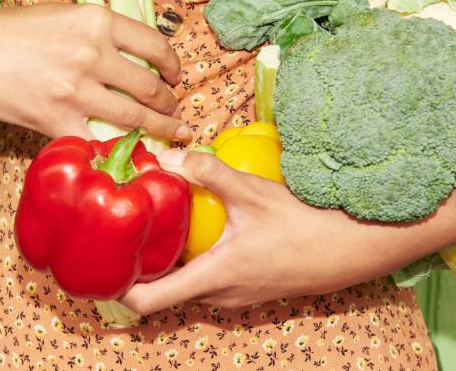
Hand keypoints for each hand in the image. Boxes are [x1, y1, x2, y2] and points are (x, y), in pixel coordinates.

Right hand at [0, 3, 189, 140]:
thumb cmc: (14, 31)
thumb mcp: (65, 15)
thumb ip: (101, 34)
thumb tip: (138, 58)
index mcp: (97, 21)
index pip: (156, 45)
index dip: (173, 65)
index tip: (175, 76)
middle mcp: (91, 53)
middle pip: (150, 87)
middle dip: (169, 104)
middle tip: (174, 112)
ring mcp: (75, 90)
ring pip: (134, 118)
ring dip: (159, 129)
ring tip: (170, 133)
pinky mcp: (56, 119)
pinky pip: (98, 139)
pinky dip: (117, 147)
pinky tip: (129, 150)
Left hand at [120, 150, 423, 313]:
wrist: (356, 248)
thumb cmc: (306, 224)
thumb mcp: (254, 193)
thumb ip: (208, 172)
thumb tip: (169, 154)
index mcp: (213, 278)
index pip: (146, 301)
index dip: (116, 286)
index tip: (100, 260)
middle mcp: (219, 296)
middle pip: (162, 292)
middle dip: (140, 265)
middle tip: (124, 229)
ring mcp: (236, 296)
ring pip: (187, 285)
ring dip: (169, 261)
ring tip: (157, 225)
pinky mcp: (250, 288)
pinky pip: (209, 280)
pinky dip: (194, 260)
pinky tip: (199, 229)